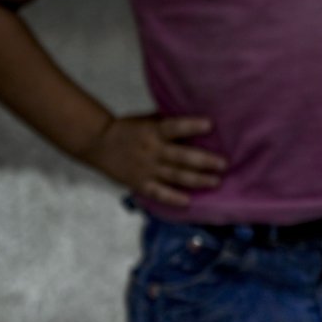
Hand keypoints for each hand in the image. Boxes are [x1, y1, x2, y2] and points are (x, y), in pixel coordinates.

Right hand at [77, 113, 225, 207]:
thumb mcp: (147, 120)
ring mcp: (146, 169)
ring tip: (216, 181)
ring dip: (198, 180)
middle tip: (224, 164)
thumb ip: (168, 123)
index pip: (175, 127)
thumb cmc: (129, 128)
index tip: (211, 124)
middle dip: (205, 161)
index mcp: (153, 131)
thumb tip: (198, 120)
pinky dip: (173, 198)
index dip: (192, 126)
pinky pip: (158, 193)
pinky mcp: (139, 183)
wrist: (98, 143)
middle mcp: (151, 151)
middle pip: (181, 157)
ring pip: (176, 176)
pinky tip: (188, 201)